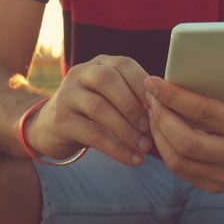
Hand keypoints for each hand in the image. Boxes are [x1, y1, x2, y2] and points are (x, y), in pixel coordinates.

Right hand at [25, 55, 153, 165]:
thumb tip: (171, 110)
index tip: (161, 106)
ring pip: (99, 108)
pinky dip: (116, 148)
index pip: (124, 64)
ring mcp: (67, 95)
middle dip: (132, 105)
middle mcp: (80, 73)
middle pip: (108, 80)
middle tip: (150, 128)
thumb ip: (136, 98)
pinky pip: (91, 133)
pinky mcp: (60, 120)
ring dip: (126, 130)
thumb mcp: (113, 99)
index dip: (143, 85)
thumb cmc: (95, 113)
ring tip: (145, 147)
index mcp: (100, 64)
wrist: (51, 129)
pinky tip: (133, 159)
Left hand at [145, 51, 223, 192]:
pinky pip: (181, 170)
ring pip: (177, 160)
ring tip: (153, 111)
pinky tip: (161, 130)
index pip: (204, 113)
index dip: (175, 97)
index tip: (154, 82)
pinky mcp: (215, 186)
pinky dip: (165, 149)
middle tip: (150, 96)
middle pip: (184, 141)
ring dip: (158, 134)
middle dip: (160, 117)